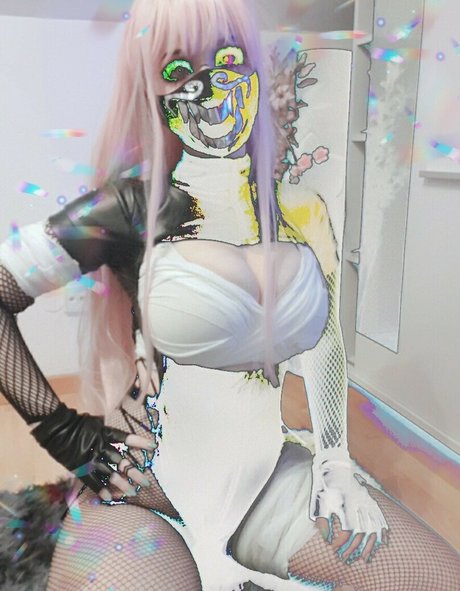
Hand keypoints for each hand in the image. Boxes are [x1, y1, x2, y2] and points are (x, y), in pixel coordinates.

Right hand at [31, 403, 155, 499]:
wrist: (55, 428)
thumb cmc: (76, 422)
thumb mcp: (95, 422)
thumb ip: (107, 429)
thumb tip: (119, 432)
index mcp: (104, 433)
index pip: (125, 439)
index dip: (140, 443)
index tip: (154, 447)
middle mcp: (100, 446)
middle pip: (121, 461)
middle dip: (134, 472)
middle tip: (146, 482)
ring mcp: (90, 458)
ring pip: (109, 474)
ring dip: (122, 484)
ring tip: (133, 493)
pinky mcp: (79, 468)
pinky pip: (92, 481)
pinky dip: (101, 489)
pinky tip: (111, 497)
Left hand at [310, 449, 388, 562]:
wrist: (335, 467)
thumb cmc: (326, 486)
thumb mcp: (320, 501)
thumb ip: (323, 521)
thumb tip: (327, 539)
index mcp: (347, 503)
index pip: (349, 530)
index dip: (342, 542)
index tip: (334, 548)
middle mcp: (361, 503)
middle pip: (362, 532)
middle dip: (354, 548)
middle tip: (345, 558)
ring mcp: (368, 502)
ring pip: (374, 528)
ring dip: (370, 546)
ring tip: (364, 558)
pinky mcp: (372, 501)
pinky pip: (382, 519)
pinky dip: (384, 533)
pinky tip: (384, 544)